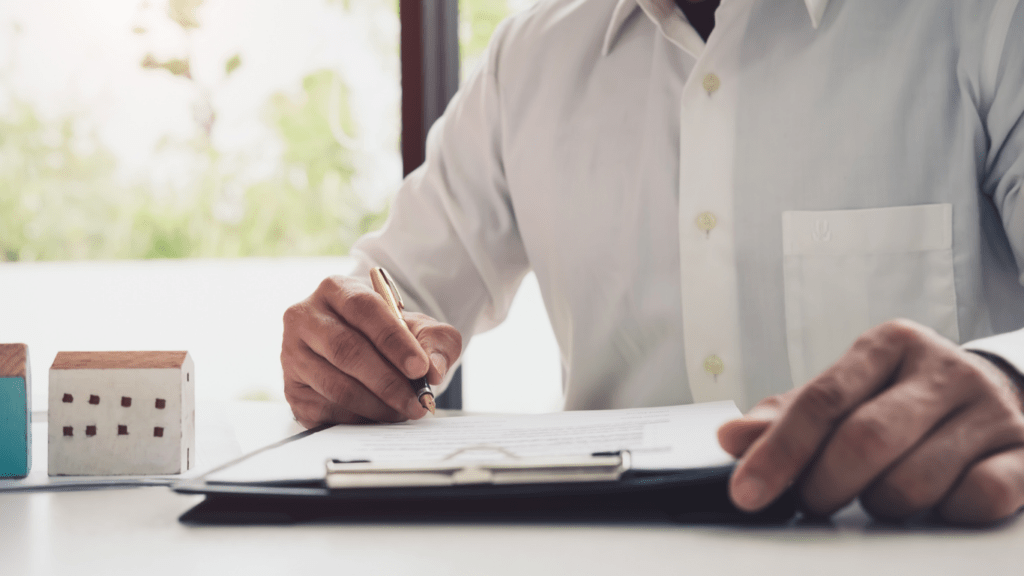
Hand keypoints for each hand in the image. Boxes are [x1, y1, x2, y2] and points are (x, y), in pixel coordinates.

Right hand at [281, 275, 461, 426]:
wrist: (364, 352)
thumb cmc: (391, 336)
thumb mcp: (421, 328)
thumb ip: (436, 342)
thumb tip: (435, 369)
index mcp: (336, 289)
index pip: (363, 309)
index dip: (393, 340)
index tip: (420, 367)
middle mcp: (305, 317)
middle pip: (346, 349)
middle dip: (388, 381)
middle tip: (417, 400)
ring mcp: (292, 354)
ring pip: (336, 384)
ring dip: (376, 404)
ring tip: (405, 411)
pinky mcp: (292, 389)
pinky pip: (326, 409)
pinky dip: (359, 418)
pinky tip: (380, 416)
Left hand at [718, 319, 1023, 523]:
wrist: (999, 394)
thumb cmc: (902, 399)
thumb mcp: (844, 396)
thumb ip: (787, 419)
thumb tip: (730, 438)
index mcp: (887, 346)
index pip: (822, 400)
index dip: (778, 452)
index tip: (747, 492)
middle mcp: (941, 369)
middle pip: (866, 439)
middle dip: (826, 484)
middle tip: (815, 501)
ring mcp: (990, 409)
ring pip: (915, 480)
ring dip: (880, 505)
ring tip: (876, 496)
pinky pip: (976, 500)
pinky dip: (942, 514)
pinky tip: (933, 501)